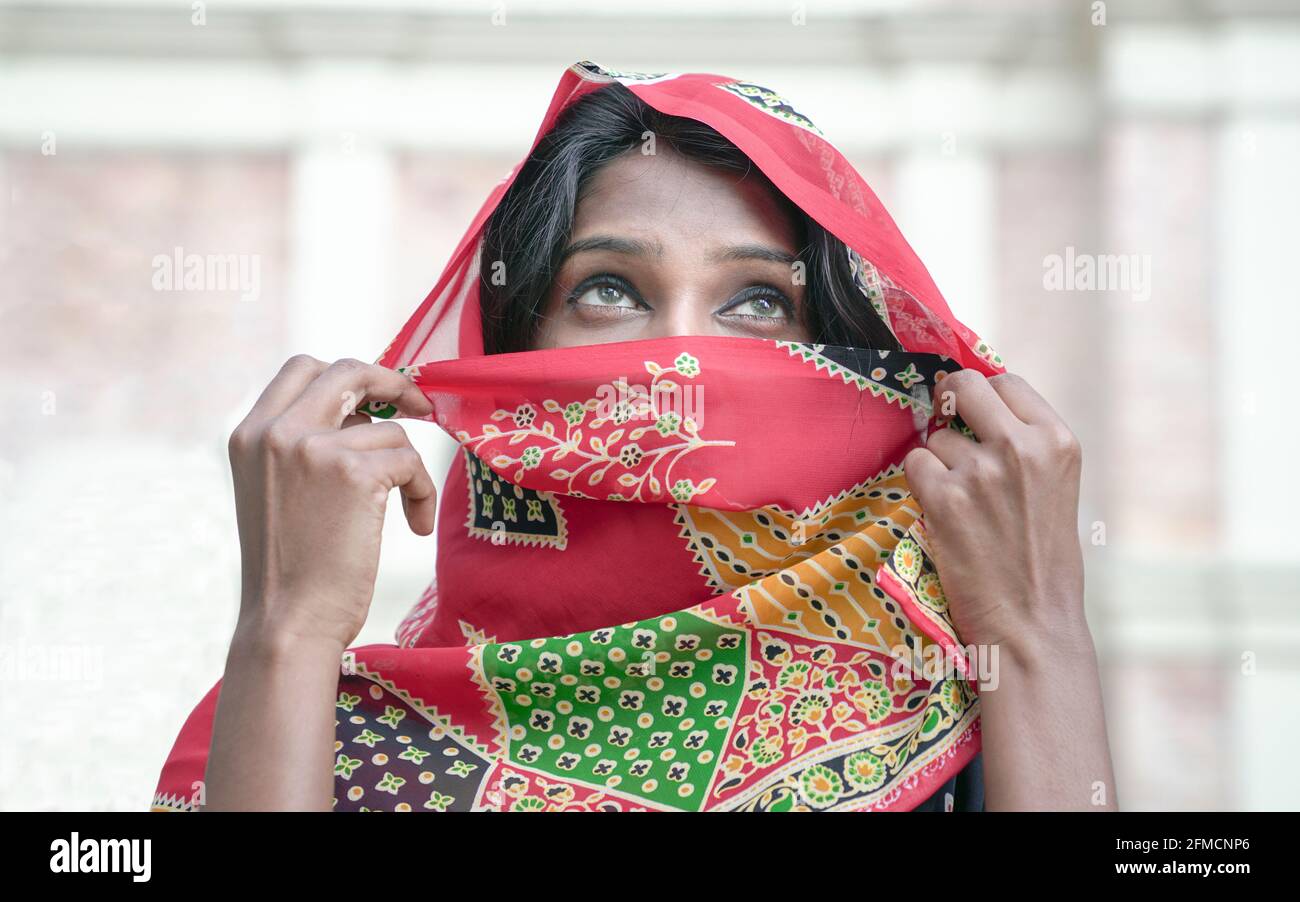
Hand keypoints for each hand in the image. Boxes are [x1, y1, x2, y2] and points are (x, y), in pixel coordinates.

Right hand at [227, 355, 436, 650]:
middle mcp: (276, 430)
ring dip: (407, 469)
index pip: (302, 368)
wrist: (288, 623)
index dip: (350, 375)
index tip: (381, 396)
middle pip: (348, 370)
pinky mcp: (354, 472)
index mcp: (250, 434)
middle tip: (421, 408)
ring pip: (389, 431)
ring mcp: (313, 448)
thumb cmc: (292, 571)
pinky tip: (415, 525)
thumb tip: (364, 413)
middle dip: (392, 383)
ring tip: (406, 510)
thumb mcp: (276, 491)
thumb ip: (304, 446)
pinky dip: (422, 492)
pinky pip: (410, 462)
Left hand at [902, 371, 1087, 663]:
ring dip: (939, 461)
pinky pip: (915, 464)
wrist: (1031, 621)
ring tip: (963, 501)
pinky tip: (943, 512)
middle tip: (946, 430)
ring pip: (936, 436)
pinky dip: (921, 484)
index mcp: (1058, 440)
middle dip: (949, 403)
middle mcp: (1021, 447)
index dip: (982, 397)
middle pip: (964, 386)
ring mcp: (980, 471)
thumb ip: (1025, 444)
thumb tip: (972, 403)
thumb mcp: (1056, 485)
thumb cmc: (1043, 559)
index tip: (972, 414)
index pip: (1006, 383)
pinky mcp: (944, 498)